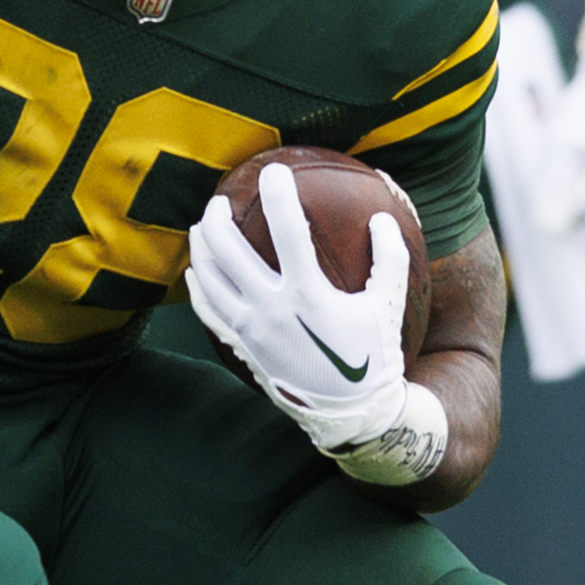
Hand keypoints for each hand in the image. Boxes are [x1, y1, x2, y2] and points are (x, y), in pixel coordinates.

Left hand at [184, 163, 445, 485]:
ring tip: (201, 228)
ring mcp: (251, 330)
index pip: (286, 228)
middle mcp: (271, 309)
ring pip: (208, 279)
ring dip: (200, 248)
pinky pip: (208, 312)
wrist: (352, 413)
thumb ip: (389, 257)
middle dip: (218, 217)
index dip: (278, 193)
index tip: (273, 171)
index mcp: (308, 293)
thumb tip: (382, 217)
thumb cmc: (373, 356)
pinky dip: (198, 288)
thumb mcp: (389, 305)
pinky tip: (195, 274)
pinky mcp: (242, 347)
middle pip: (227, 250)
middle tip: (220, 200)